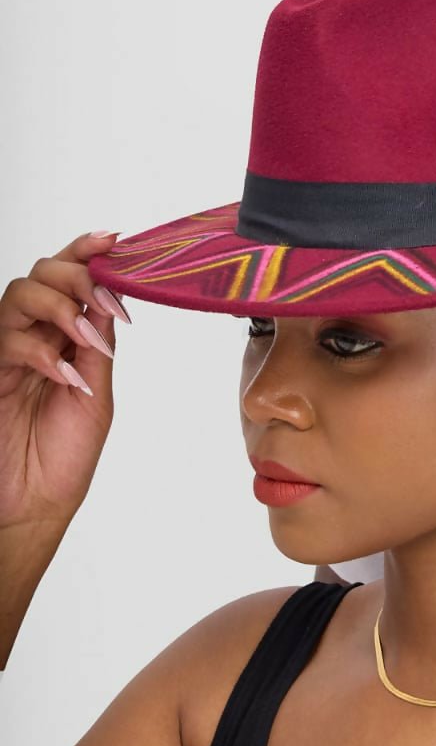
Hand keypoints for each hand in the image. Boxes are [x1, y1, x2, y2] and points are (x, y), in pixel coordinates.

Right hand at [0, 233, 128, 536]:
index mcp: (63, 336)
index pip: (69, 278)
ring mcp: (8, 354)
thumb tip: (110, 297)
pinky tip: (68, 375)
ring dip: (60, 308)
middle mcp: (33, 336)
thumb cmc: (63, 456)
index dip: (86, 250)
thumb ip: (97, 344)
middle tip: (104, 299)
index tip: (114, 240)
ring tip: (87, 340)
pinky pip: (7, 341)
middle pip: (41, 273)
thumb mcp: (96, 392)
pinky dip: (42, 352)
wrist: (34, 505)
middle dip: (76, 275)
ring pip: (19, 295)